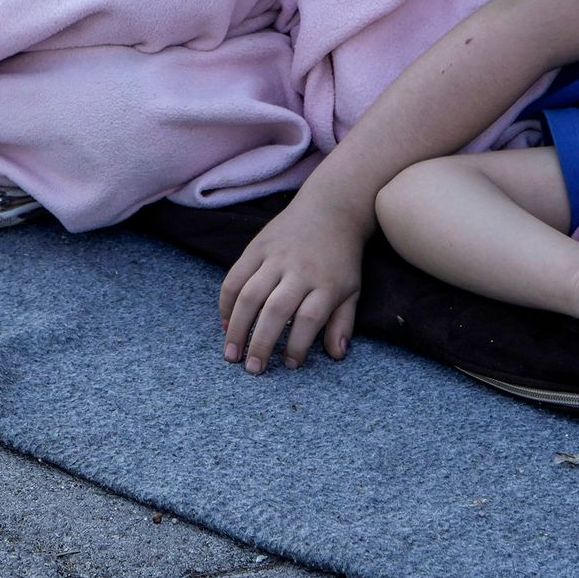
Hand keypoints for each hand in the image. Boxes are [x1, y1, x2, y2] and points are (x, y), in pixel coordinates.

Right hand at [220, 184, 368, 372]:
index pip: (309, 318)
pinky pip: (235, 277)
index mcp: (326, 283)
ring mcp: (275, 256)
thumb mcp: (352, 289)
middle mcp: (299, 270)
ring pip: (250, 294)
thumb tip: (336, 355)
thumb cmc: (341, 257)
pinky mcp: (257, 246)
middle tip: (252, 369)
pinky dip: (227, 302)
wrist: (331, 208)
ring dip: (237, 327)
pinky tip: (226, 324)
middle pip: (275, 310)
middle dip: (261, 343)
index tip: (289, 365)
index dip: (297, 345)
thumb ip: (343, 323)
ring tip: (231, 353)